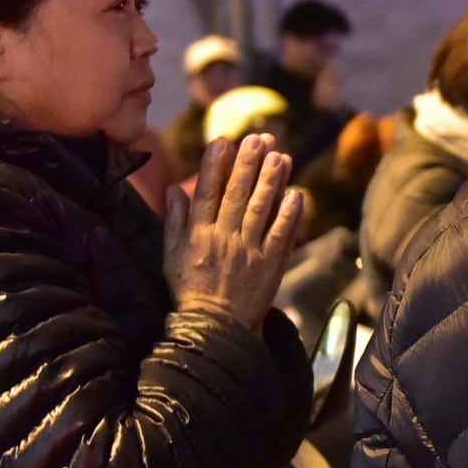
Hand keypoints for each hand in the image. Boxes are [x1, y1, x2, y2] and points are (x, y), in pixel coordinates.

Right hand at [163, 132, 304, 330]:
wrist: (215, 328)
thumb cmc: (190, 290)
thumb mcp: (170, 256)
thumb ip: (174, 221)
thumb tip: (175, 189)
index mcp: (198, 233)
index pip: (207, 192)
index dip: (216, 165)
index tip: (224, 141)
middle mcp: (223, 237)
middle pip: (237, 194)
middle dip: (249, 164)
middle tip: (260, 139)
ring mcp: (248, 250)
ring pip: (261, 209)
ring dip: (272, 181)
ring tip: (281, 156)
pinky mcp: (269, 265)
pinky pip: (281, 236)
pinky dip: (289, 216)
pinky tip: (297, 194)